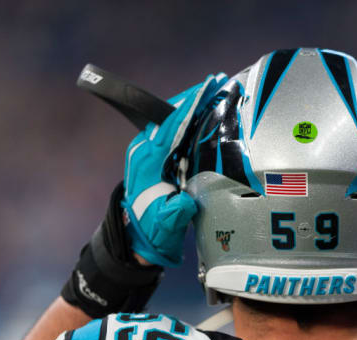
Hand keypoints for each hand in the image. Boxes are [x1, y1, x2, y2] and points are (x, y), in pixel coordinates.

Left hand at [121, 74, 226, 266]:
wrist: (138, 239)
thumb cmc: (153, 231)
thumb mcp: (164, 226)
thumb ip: (173, 214)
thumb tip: (184, 203)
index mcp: (147, 162)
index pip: (170, 126)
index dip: (188, 106)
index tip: (206, 88)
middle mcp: (145, 151)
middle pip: (171, 116)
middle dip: (194, 99)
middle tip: (218, 83)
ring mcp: (149, 152)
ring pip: (172, 121)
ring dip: (193, 107)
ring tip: (216, 93)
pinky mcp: (155, 156)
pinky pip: (174, 131)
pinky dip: (190, 120)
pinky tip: (207, 115)